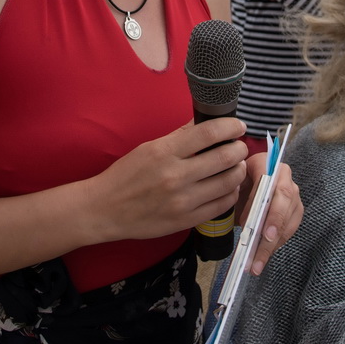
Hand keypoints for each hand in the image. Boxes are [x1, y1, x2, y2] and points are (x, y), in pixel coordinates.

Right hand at [86, 117, 247, 243]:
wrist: (105, 209)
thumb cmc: (125, 176)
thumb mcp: (149, 148)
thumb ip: (179, 136)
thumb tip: (205, 122)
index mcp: (165, 152)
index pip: (209, 133)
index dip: (230, 126)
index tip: (238, 126)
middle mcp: (176, 176)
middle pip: (225, 157)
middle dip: (239, 149)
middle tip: (239, 146)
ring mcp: (183, 201)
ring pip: (229, 182)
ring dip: (238, 171)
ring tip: (236, 166)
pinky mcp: (186, 220)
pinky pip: (221, 205)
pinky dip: (230, 193)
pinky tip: (227, 186)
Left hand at [237, 156, 302, 275]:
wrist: (246, 184)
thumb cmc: (237, 182)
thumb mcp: (230, 182)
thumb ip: (232, 190)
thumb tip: (237, 205)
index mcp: (266, 162)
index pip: (266, 180)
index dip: (258, 201)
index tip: (250, 223)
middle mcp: (284, 176)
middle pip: (284, 199)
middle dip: (273, 223)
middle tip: (262, 243)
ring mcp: (293, 194)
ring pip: (289, 218)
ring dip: (273, 243)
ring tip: (257, 263)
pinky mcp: (295, 210)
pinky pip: (290, 229)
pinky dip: (276, 245)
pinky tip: (263, 258)